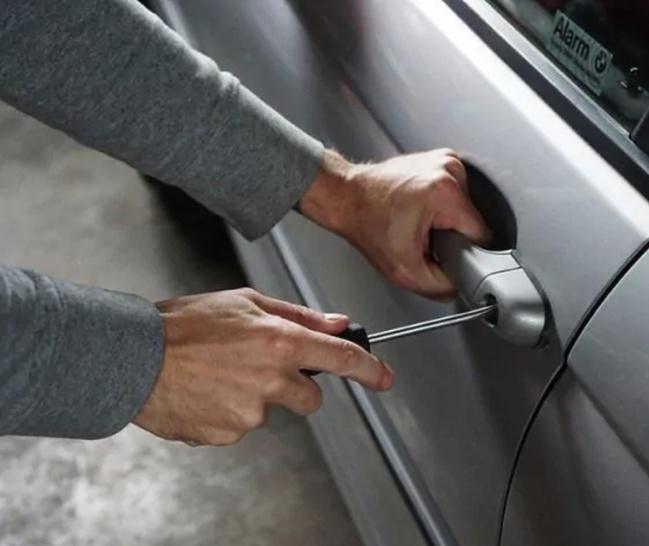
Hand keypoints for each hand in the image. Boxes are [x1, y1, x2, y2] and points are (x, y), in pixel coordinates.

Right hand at [134, 288, 392, 445]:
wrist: (133, 358)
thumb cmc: (184, 324)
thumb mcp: (244, 302)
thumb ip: (298, 315)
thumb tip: (337, 323)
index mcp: (279, 342)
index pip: (341, 359)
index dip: (370, 370)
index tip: (384, 378)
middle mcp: (271, 380)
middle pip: (310, 398)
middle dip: (294, 387)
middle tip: (259, 367)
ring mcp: (249, 412)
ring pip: (271, 411)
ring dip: (255, 397)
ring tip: (219, 374)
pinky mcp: (228, 434)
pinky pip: (241, 426)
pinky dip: (229, 412)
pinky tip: (206, 392)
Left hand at [299, 149, 490, 298]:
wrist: (347, 197)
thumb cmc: (367, 224)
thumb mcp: (405, 271)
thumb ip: (440, 287)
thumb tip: (460, 287)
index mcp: (446, 193)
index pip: (482, 235)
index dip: (465, 252)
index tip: (444, 253)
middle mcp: (449, 170)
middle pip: (473, 221)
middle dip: (453, 235)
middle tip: (425, 237)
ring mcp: (445, 160)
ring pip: (466, 208)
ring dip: (448, 220)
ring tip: (420, 221)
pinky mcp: (441, 159)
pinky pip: (456, 194)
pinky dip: (443, 206)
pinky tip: (421, 210)